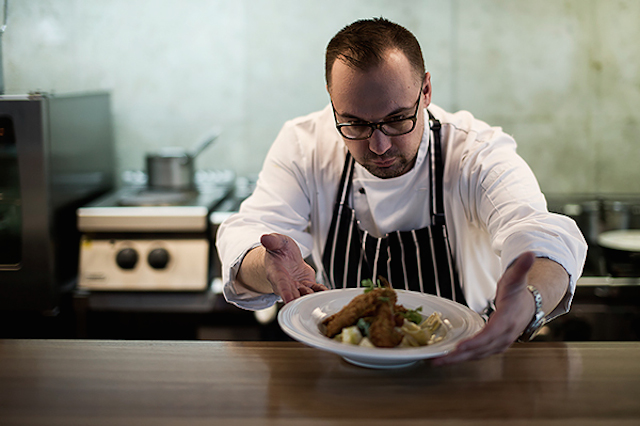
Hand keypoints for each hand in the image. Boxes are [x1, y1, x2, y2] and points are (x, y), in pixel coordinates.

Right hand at [260, 233, 326, 302]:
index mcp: (276, 274)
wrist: (285, 257)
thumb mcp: (277, 242)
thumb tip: (264, 238)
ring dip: (312, 297)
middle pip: (293, 294)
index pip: (280, 284)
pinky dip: (321, 291)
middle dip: (300, 299)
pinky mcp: (308, 285)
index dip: (285, 293)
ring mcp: (297, 286)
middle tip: (307, 303)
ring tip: (319, 299)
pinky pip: (315, 289)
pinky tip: (326, 293)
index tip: (289, 300)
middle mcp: (286, 284)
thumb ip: (273, 241)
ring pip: (305, 294)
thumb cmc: (279, 250)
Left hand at [431, 251, 535, 365]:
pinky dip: (463, 357)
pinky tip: (447, 358)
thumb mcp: (516, 278)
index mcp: (508, 320)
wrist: (529, 305)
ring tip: (437, 362)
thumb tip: (529, 254)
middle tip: (438, 360)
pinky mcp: (494, 346)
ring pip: (477, 355)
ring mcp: (500, 343)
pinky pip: (477, 354)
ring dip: (458, 360)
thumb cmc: (518, 292)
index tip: (461, 347)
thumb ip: (520, 268)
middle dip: (459, 355)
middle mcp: (504, 335)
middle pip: (480, 349)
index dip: (476, 342)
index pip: (491, 333)